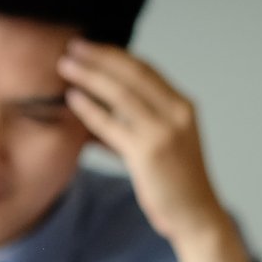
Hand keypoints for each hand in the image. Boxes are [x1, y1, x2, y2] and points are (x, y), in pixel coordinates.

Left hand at [58, 41, 251, 261]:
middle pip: (133, 73)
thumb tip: (102, 105)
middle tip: (73, 45)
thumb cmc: (176, 182)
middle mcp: (177, 113)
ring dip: (90, 76)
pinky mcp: (149, 153)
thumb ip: (140, 120)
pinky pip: (112, 125)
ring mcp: (165, 132)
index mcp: (183, 106)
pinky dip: (90, 109)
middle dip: (100, 56)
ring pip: (121, 94)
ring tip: (65, 66)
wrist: (196, 215)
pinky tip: (72, 99)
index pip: (146, 69)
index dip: (116, 54)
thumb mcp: (166, 141)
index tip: (91, 46)